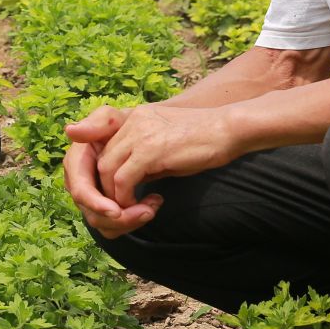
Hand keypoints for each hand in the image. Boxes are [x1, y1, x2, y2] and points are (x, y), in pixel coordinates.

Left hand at [63, 103, 239, 238]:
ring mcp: (139, 134)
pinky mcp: (150, 150)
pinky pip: (123, 180)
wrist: (230, 129)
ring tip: (131, 210)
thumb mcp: (166, 147)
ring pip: (106, 170)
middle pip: (100, 159)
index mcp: (135, 118)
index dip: (105, 174)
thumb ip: (144, 160)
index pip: (104, 146)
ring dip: (114, 196)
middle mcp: (133, 122)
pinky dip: (126, 198)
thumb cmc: (204, 141)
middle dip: (105, 188)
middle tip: (121, 207)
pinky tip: (143, 207)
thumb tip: (130, 184)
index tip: (116, 193)